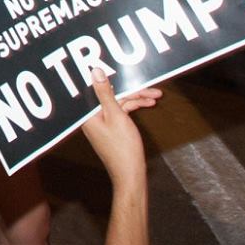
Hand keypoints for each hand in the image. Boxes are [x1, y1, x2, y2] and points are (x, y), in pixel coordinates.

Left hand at [78, 71, 160, 189]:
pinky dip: (134, 107)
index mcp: (88, 113)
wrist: (130, 174)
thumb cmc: (123, 148)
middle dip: (133, 90)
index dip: (114, 78)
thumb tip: (95, 72)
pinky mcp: (111, 127)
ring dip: (137, 98)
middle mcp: (92, 116)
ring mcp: (102, 122)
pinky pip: (122, 111)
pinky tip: (148, 103)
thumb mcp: (116, 116)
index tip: (127, 70)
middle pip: (112, 95)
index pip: (98, 88)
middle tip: (151, 88)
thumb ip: (105, 93)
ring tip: (156, 95)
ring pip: (119, 102)